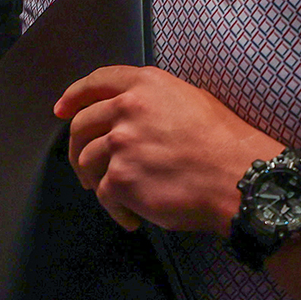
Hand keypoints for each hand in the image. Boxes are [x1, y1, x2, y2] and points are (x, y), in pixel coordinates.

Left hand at [57, 65, 282, 234]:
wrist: (239, 178)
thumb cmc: (224, 141)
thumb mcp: (190, 100)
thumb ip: (153, 101)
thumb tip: (129, 115)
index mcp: (146, 85)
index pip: (97, 82)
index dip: (74, 96)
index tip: (61, 110)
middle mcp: (128, 108)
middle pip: (82, 125)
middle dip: (78, 147)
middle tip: (85, 167)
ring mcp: (121, 144)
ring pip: (87, 162)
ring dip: (96, 181)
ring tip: (116, 195)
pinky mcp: (120, 179)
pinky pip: (104, 196)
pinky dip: (117, 210)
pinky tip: (133, 217)